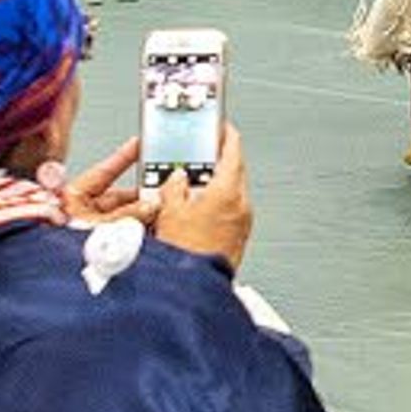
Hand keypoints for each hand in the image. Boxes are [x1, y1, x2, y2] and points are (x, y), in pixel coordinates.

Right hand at [67, 131, 255, 261]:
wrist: (193, 288)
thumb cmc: (185, 253)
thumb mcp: (168, 209)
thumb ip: (172, 185)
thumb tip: (176, 178)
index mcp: (228, 191)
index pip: (233, 149)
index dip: (224, 133)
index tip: (219, 124)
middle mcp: (241, 205)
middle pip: (233, 170)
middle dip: (216, 158)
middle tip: (201, 150)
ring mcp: (242, 223)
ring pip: (230, 191)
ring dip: (213, 182)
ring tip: (189, 182)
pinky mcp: (237, 237)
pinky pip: (227, 210)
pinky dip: (214, 202)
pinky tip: (193, 208)